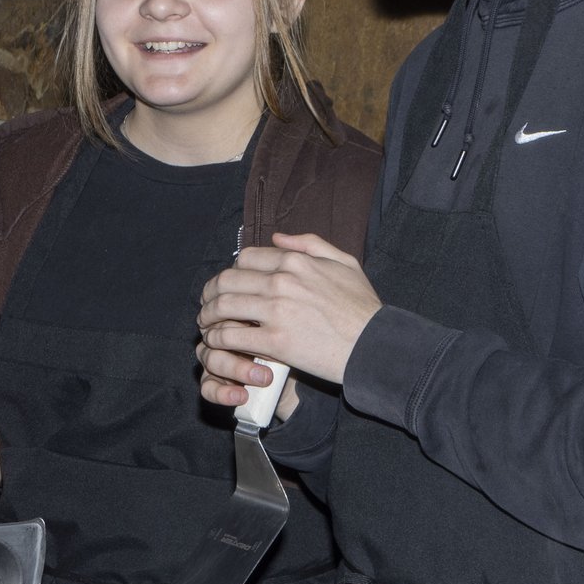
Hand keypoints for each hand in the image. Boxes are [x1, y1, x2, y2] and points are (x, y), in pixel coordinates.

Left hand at [196, 233, 379, 408]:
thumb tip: (277, 237)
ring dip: (207, 315)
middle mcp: (282, 281)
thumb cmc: (363, 308)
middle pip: (226, 280)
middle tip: (207, 304)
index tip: (228, 285)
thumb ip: (310, 244)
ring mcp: (277, 311)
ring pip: (222, 306)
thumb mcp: (345, 263)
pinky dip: (216, 337)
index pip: (245, 258)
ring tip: (206, 323)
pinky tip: (216, 341)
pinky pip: (230, 335)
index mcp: (296, 261)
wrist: (376, 346)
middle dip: (210, 292)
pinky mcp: (275, 341)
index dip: (231, 272)